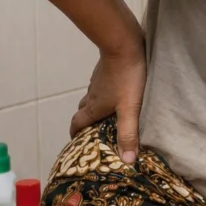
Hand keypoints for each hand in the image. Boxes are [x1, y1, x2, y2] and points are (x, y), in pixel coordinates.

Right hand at [70, 36, 146, 163]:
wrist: (124, 44)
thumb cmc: (127, 78)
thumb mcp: (130, 109)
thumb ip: (128, 134)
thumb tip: (126, 161)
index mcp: (94, 107)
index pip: (77, 124)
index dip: (75, 133)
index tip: (77, 142)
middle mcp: (92, 94)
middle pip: (83, 110)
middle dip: (86, 122)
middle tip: (95, 130)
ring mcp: (98, 81)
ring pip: (92, 97)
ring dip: (95, 106)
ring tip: (107, 114)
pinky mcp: (105, 69)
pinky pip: (101, 85)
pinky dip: (105, 93)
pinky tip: (117, 92)